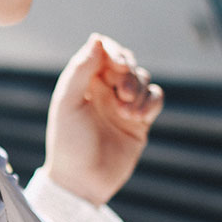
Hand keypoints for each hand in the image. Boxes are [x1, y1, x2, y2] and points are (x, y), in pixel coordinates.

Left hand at [43, 33, 163, 205]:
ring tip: (126, 112)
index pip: (104, 51)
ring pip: (143, 79)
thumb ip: (80, 70)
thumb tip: (97, 38)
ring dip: (139, 89)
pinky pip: (154, 98)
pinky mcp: (139, 122)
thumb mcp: (67, 104)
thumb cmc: (68, 143)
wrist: (82, 182)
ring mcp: (123, 105)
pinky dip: (152, 101)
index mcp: (83, 82)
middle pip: (127, 62)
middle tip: (122, 92)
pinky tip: (139, 116)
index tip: (118, 65)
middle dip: (129, 72)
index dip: (114, 52)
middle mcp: (104, 90)